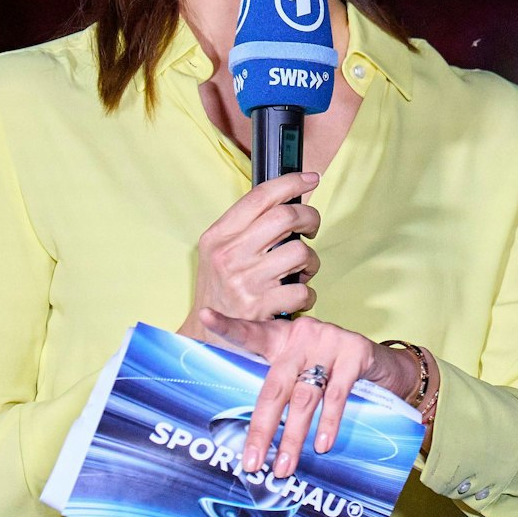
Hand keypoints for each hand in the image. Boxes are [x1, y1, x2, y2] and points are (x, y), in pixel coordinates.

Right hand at [176, 172, 322, 335]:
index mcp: (218, 236)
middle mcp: (230, 255)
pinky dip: (308, 294)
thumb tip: (286, 200)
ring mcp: (245, 281)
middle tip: (311, 228)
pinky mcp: (261, 308)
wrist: (206, 338)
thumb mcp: (218, 252)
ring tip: (301, 270)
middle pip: (286, 216)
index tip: (310, 178)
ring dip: (310, 262)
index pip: (260, 196)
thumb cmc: (220, 290)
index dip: (291, 182)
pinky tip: (297, 296)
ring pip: (300, 252)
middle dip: (310, 218)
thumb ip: (246, 227)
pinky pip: (303, 290)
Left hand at [198, 310, 425, 477]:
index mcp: (283, 338)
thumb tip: (256, 441)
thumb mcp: (304, 371)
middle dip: (262, 428)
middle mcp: (303, 335)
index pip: (252, 333)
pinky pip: (337, 394)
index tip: (204, 315)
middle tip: (252, 463)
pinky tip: (322, 445)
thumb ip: (282, 389)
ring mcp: (329, 341)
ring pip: (304, 396)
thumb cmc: (334, 372)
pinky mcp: (355, 351)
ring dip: (294, 437)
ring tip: (284, 468)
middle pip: (274, 386)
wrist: (386, 366)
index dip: (228, 325)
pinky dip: (329, 422)